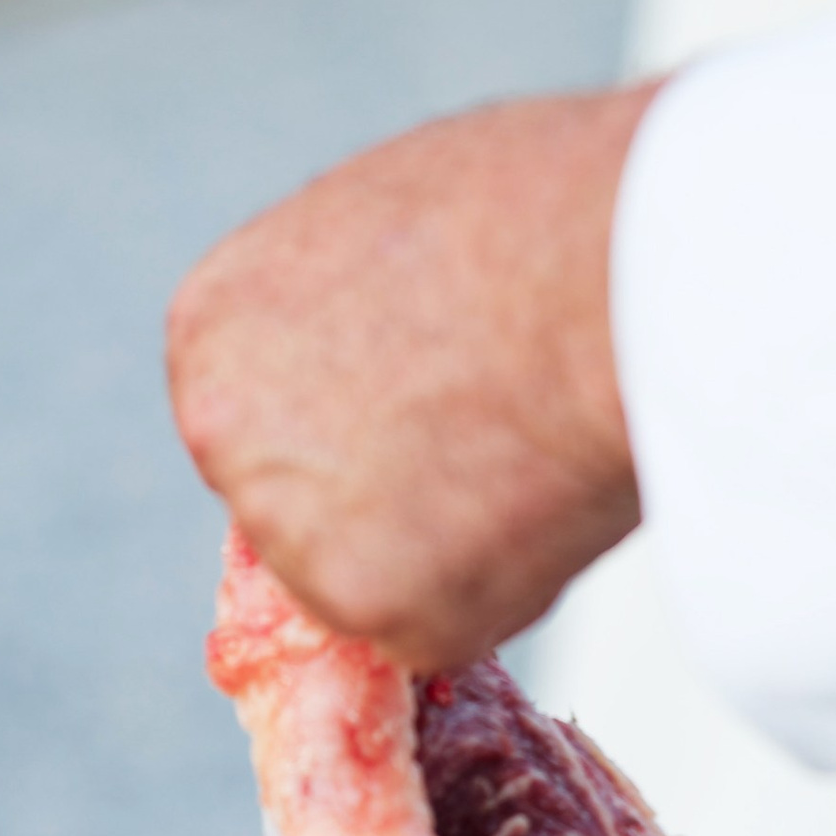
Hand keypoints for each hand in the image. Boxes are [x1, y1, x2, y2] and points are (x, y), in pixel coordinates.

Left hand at [165, 85, 660, 672]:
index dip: (351, 408)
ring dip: (438, 542)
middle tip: (481, 429)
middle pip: (295, 497)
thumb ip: (340, 305)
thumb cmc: (542, 213)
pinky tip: (539, 503)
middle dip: (379, 484)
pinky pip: (434, 622)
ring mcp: (288, 528)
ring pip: (365, 570)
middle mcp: (220, 432)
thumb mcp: (391, 218)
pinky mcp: (368, 606)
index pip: (256, 409)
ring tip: (523, 450)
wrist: (623, 277)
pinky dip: (493, 586)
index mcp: (213, 323)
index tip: (422, 385)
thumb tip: (367, 350)